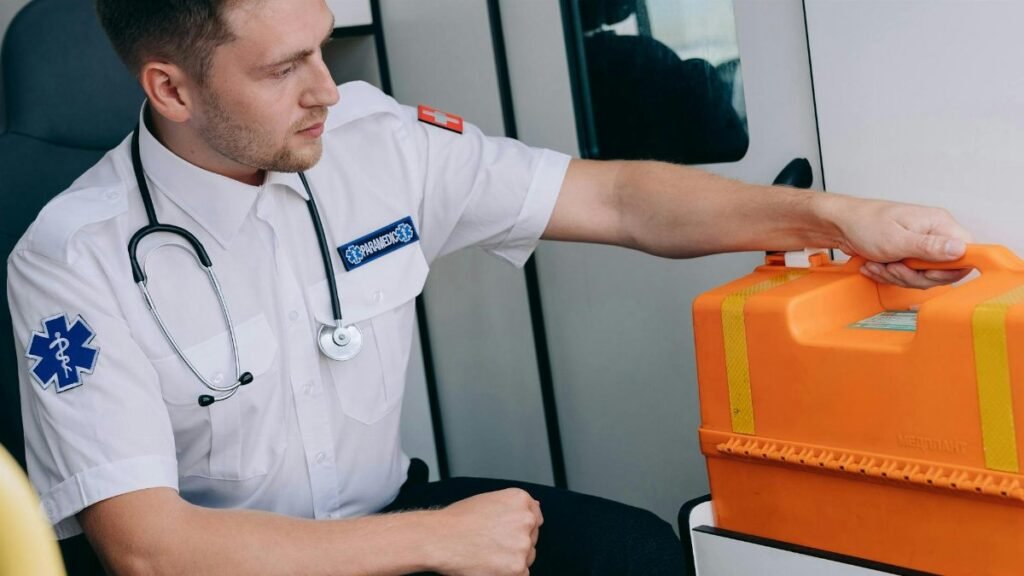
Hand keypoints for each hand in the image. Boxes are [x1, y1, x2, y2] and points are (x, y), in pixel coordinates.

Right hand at [432, 488, 542, 575]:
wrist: (439, 539)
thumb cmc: (457, 521)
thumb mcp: (488, 500)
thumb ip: (514, 506)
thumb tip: (535, 508)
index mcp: (520, 500)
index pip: (534, 518)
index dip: (518, 528)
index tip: (507, 533)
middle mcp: (526, 520)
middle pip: (531, 539)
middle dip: (515, 543)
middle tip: (491, 543)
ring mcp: (523, 544)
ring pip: (526, 557)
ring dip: (511, 559)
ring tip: (487, 553)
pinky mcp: (518, 567)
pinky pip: (520, 574)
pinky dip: (506, 573)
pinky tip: (489, 564)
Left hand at [821, 195, 972, 287]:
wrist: (838, 225)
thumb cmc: (864, 224)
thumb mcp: (897, 239)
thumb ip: (930, 248)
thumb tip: (961, 250)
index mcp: (939, 224)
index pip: (967, 252)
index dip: (950, 269)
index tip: (927, 272)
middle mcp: (934, 235)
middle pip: (943, 271)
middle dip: (914, 276)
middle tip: (894, 267)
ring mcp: (920, 247)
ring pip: (922, 277)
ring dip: (896, 276)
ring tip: (879, 264)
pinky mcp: (907, 256)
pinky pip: (907, 276)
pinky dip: (888, 275)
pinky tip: (874, 265)